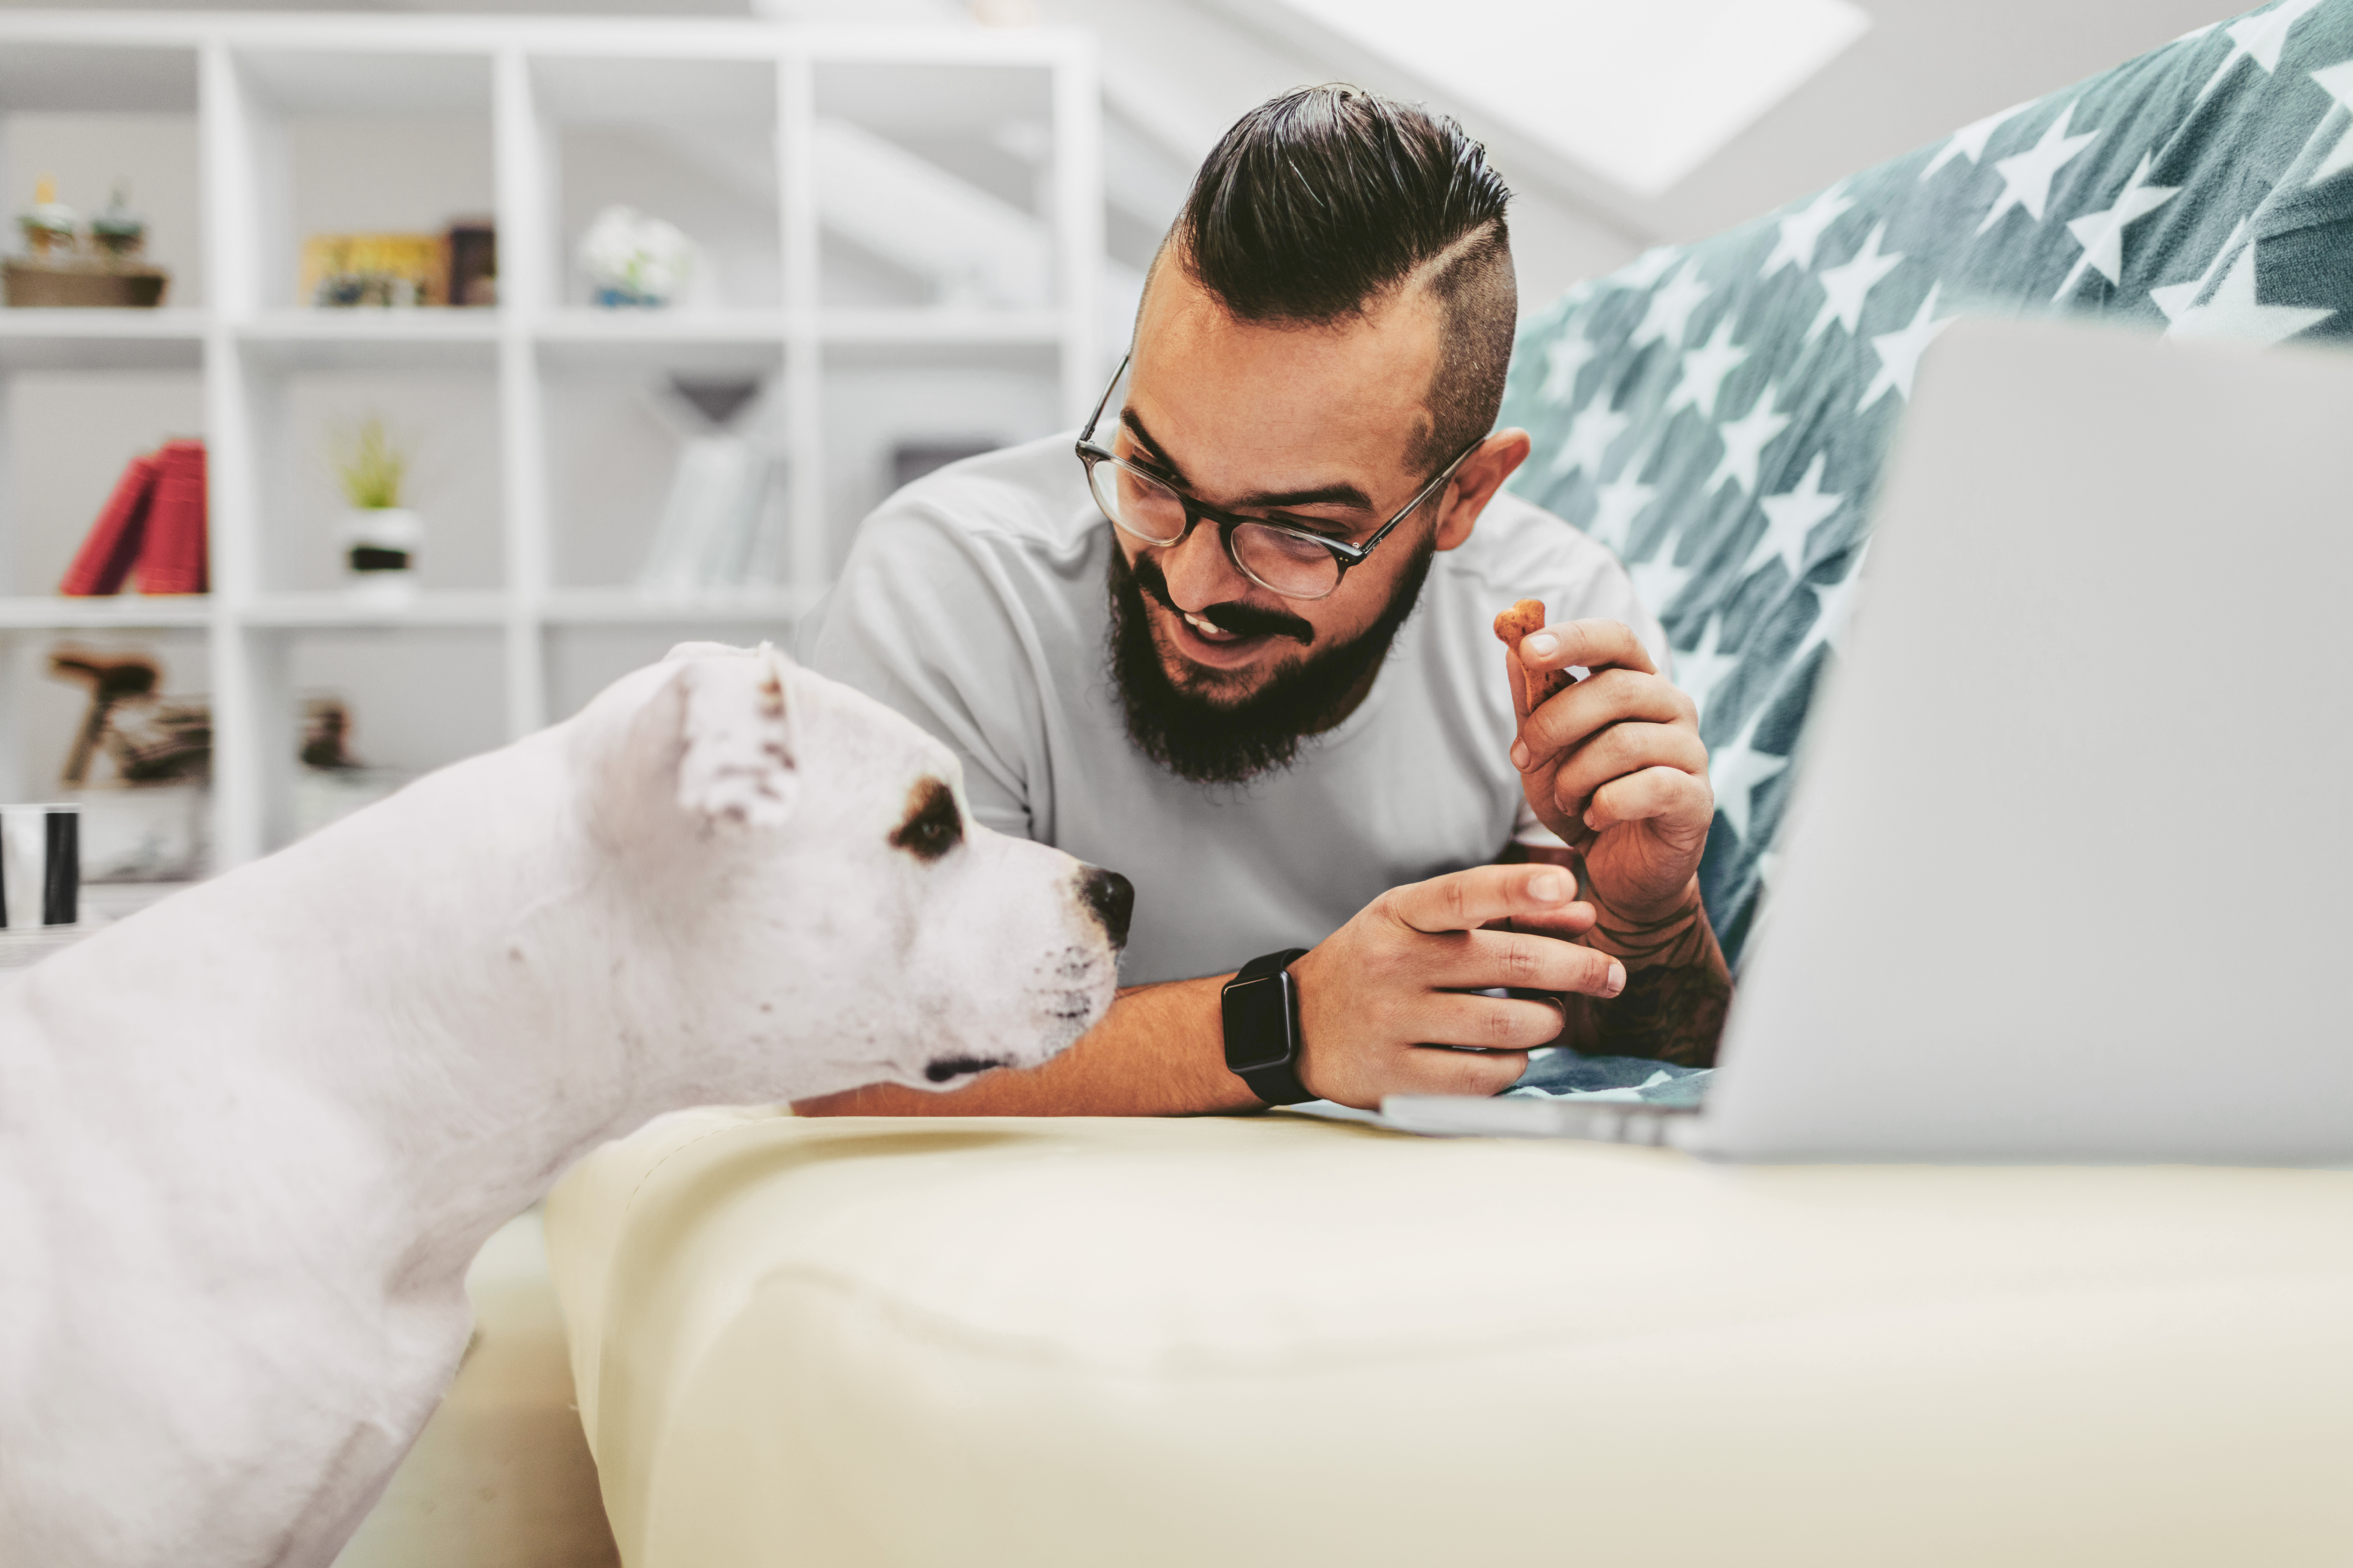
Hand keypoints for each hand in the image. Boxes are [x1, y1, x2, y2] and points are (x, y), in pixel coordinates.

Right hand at [1288, 864, 1628, 1109]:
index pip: (1462, 893)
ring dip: (1548, 1023)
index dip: (1516, 888)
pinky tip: (1509, 1052)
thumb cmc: (1376, 963)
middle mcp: (1393, 966)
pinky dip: (1515, 1064)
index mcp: (1399, 916)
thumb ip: (1498, 913)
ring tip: (1548, 1016)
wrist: (1298, 1023)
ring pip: (1508, 1027)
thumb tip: (1579, 913)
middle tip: (1609, 975)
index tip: (1565, 884)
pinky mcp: (1398, 1079)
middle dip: (1578, 970)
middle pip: (1510, 966)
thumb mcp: (1419, 922)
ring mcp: (1393, 1025)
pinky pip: (1487, 1076)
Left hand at [1505, 617, 1711, 920]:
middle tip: (1523, 757)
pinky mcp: (1698, 799)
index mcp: (1637, 683)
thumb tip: (1511, 647)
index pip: (1615, 638)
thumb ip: (1533, 703)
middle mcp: (1673, 707)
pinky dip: (1607, 805)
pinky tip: (1595, 818)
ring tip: (1566, 799)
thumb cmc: (1584, 798)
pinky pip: (1649, 787)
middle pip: (1615, 688)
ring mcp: (1691, 752)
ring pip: (1626, 741)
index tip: (1526, 648)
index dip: (1572, 637)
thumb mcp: (1545, 752)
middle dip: (1554, 723)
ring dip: (1576, 775)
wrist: (1620, 868)